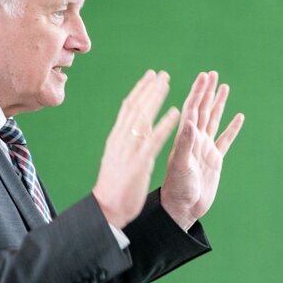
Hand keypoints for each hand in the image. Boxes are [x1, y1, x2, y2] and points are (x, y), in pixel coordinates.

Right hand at [93, 70, 179, 228]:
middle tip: (162, 74)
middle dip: (149, 89)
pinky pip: (154, 139)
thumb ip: (123, 145)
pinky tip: (176, 112)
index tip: (149, 77)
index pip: (127, 108)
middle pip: (135, 107)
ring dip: (156, 98)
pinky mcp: (140, 163)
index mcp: (116, 139)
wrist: (106, 209)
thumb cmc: (112, 188)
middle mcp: (121, 140)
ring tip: (168, 84)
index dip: (139, 91)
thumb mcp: (115, 160)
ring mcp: (130, 150)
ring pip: (143, 117)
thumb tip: (127, 132)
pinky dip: (165, 124)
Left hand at [161, 71, 244, 230]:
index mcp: (185, 138)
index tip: (204, 76)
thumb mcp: (180, 165)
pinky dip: (232, 128)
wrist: (182, 209)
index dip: (198, 92)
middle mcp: (195, 140)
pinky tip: (239, 117)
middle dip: (207, 91)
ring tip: (224, 87)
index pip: (192, 109)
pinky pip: (225, 140)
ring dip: (218, 104)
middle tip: (212, 73)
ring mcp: (205, 149)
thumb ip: (186, 143)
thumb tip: (190, 120)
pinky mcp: (215, 160)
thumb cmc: (177, 189)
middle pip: (202, 110)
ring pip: (213, 121)